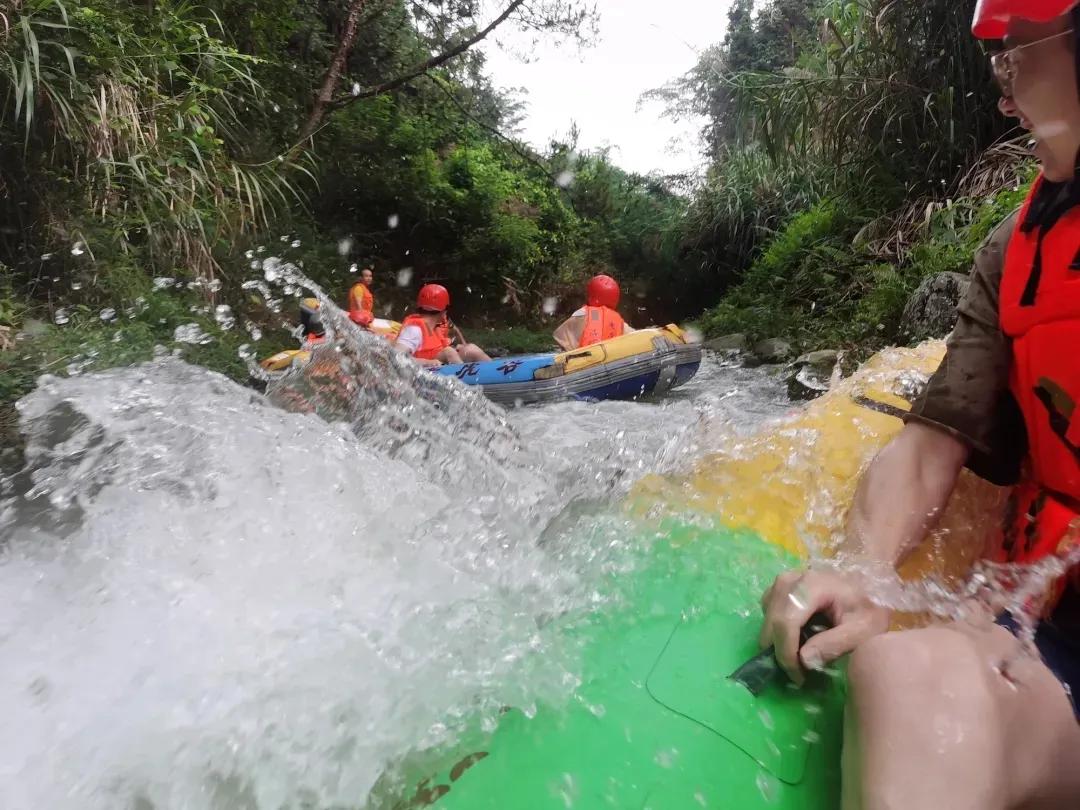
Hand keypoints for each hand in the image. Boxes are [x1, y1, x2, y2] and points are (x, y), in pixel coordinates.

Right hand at [759, 568, 890, 685]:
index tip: (799, 678)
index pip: (786, 622)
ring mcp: (783, 581)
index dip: (786, 654)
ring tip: (800, 658)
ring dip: (778, 644)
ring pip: (768, 619)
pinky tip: (797, 640)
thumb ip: (834, 645)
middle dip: (781, 653)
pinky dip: (777, 632)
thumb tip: (802, 659)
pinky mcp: (780, 587)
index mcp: (811, 585)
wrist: (870, 589)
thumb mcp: (862, 631)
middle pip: (773, 622)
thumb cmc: (868, 609)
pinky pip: (769, 614)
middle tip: (799, 674)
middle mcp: (791, 580)